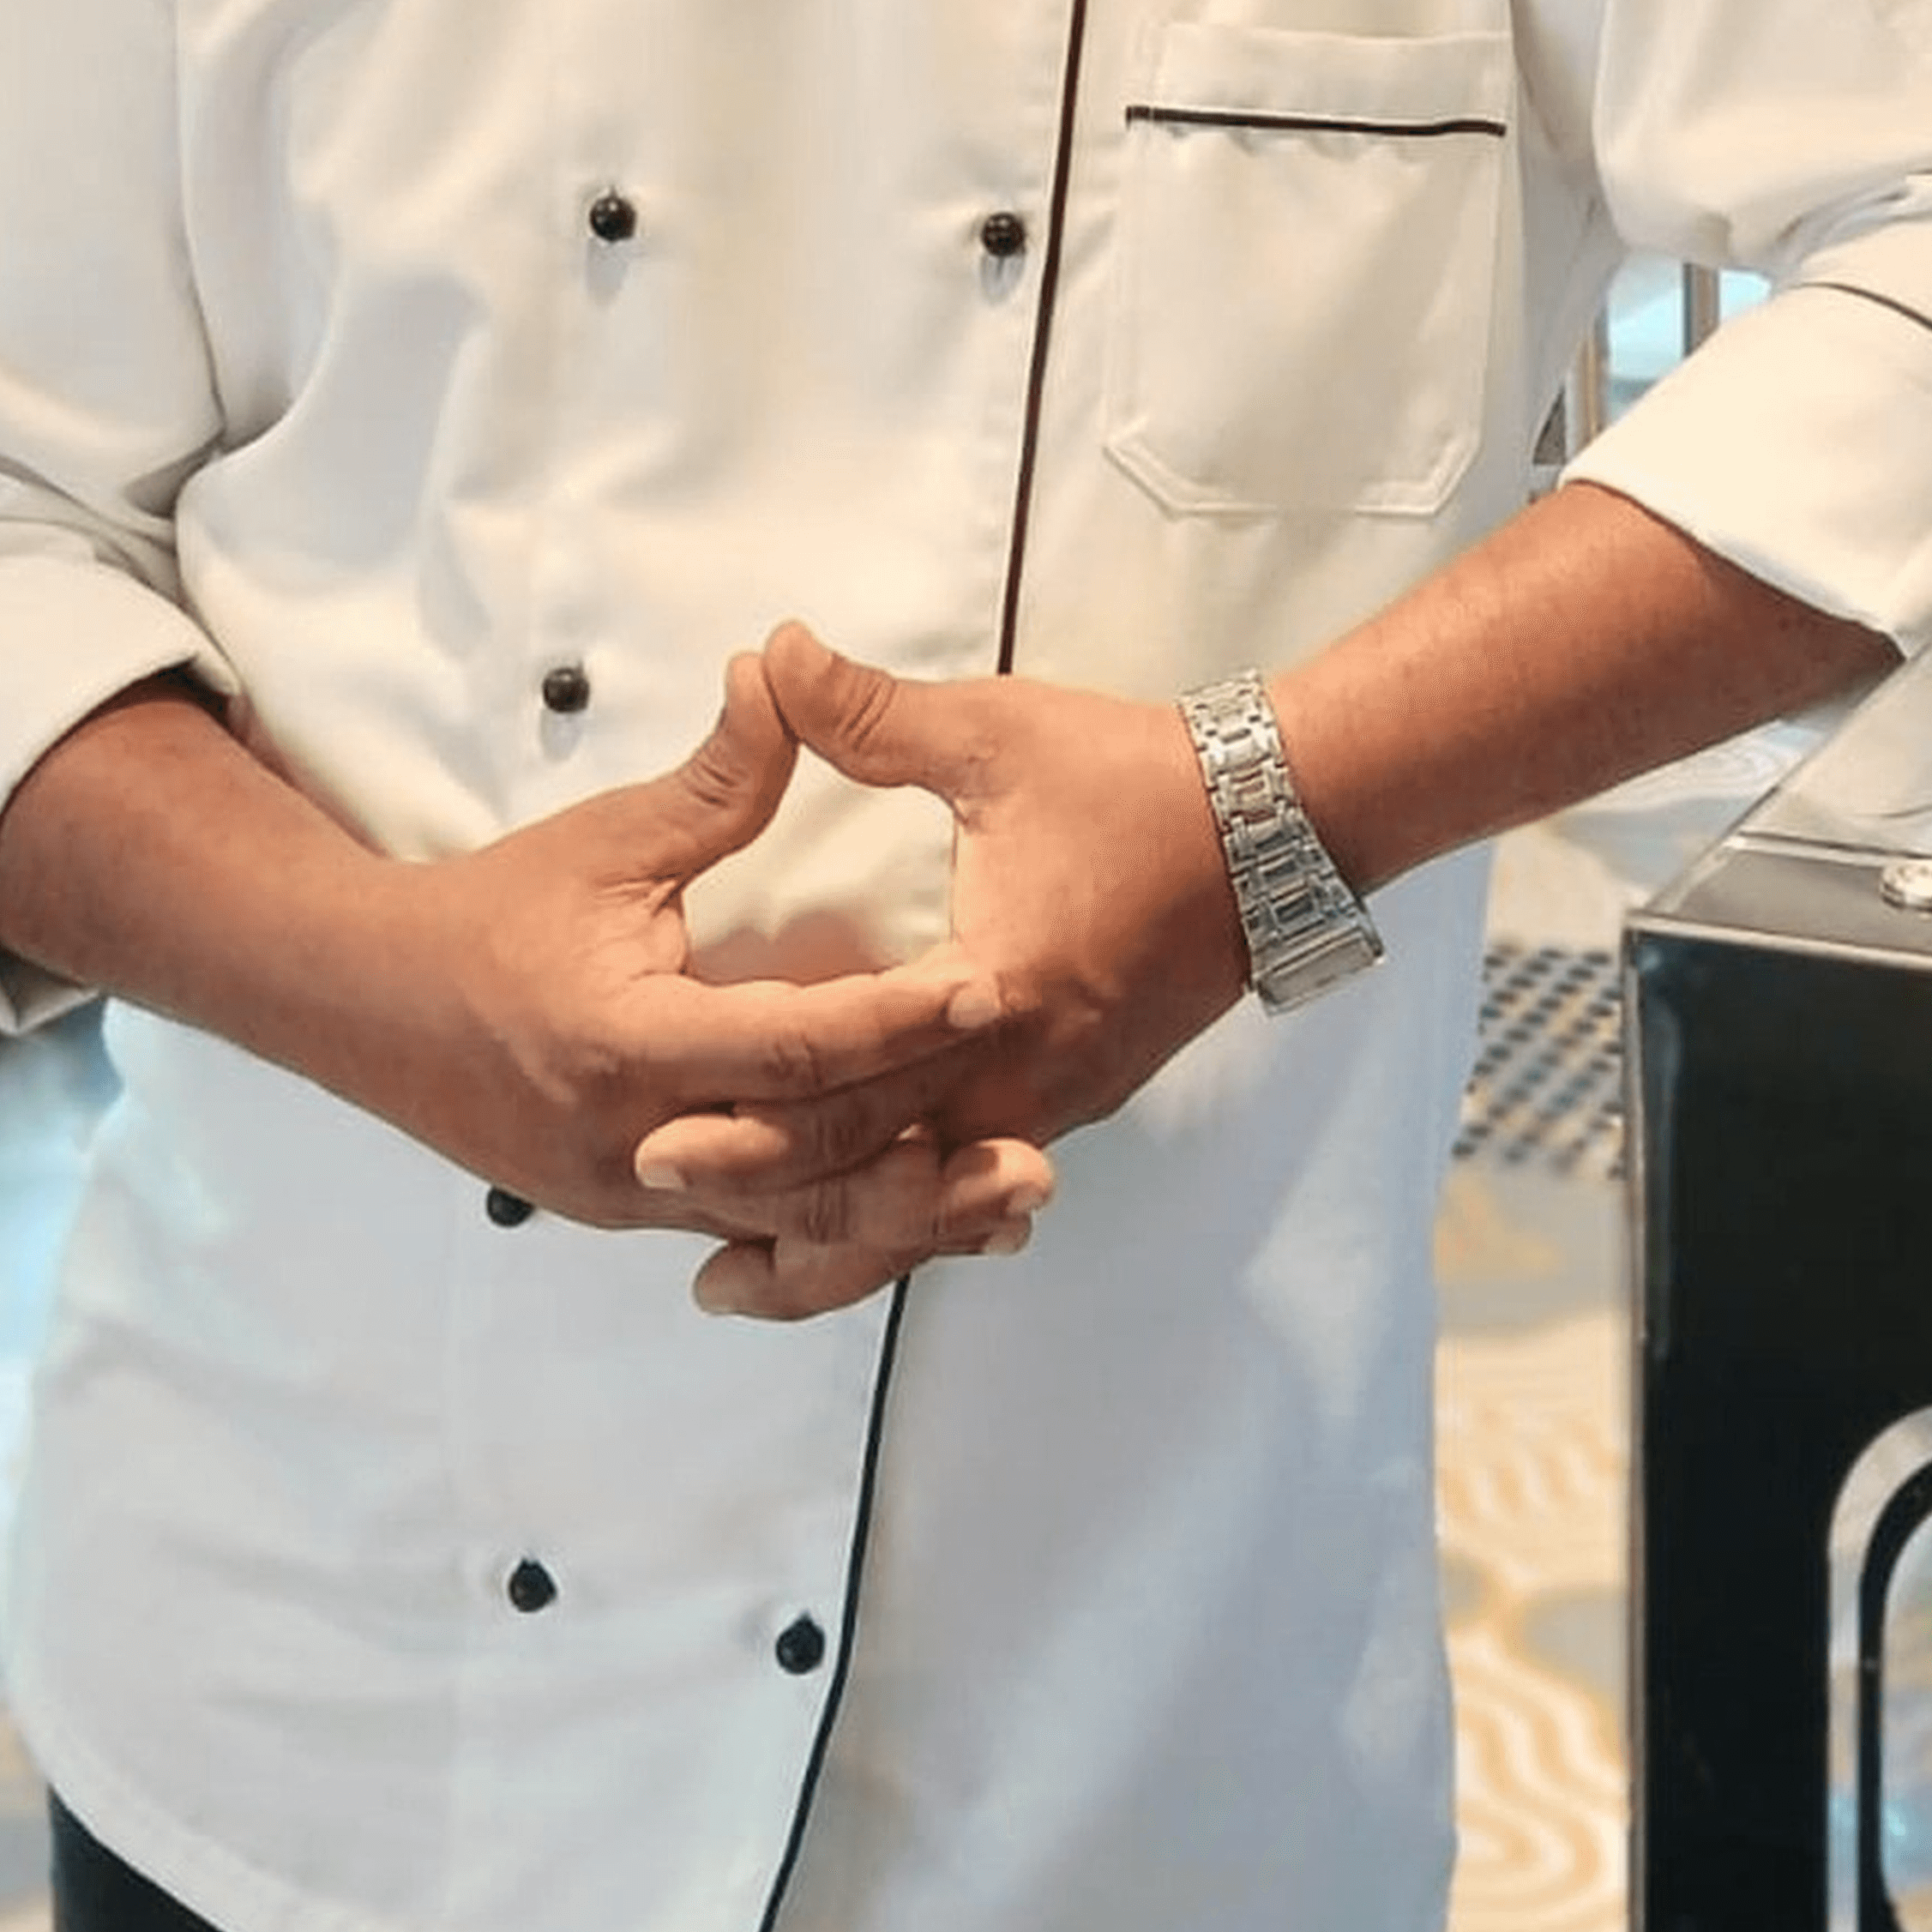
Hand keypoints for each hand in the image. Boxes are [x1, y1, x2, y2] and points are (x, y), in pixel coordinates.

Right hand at [364, 662, 1035, 1291]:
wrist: (364, 1006)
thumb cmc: (488, 914)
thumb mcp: (605, 839)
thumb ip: (714, 780)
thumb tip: (782, 670)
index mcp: (626, 1043)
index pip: (792, 1047)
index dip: (897, 1021)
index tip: (988, 986)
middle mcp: (632, 1146)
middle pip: (808, 1162)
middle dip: (926, 1152)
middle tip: (1038, 1137)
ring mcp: (630, 1200)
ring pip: (790, 1225)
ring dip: (904, 1219)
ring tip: (1013, 1202)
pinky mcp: (635, 1219)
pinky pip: (754, 1233)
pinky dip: (840, 1233)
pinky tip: (919, 1223)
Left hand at [636, 622, 1247, 1316]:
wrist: (1277, 827)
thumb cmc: (1136, 778)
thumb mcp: (997, 736)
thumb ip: (872, 713)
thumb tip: (770, 651)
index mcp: (996, 992)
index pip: (854, 1083)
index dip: (753, 1121)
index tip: (658, 1146)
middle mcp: (1024, 1073)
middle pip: (878, 1173)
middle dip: (765, 1202)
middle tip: (654, 1205)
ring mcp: (1056, 1099)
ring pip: (928, 1206)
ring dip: (833, 1245)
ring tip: (730, 1279)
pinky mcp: (1074, 1099)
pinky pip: (972, 1184)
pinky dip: (905, 1222)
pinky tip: (855, 1239)